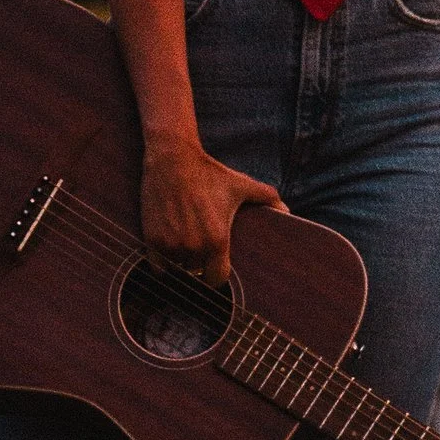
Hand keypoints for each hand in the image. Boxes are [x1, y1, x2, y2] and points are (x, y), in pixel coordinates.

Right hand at [141, 133, 284, 285]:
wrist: (173, 159)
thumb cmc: (210, 173)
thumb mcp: (241, 185)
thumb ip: (268, 198)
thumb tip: (287, 211)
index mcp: (217, 241)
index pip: (217, 280)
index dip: (216, 276)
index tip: (213, 268)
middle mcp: (194, 247)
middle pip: (196, 273)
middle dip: (198, 265)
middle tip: (198, 252)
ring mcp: (171, 245)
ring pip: (177, 270)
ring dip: (180, 264)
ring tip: (184, 247)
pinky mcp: (152, 239)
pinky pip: (158, 267)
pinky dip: (162, 263)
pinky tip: (168, 251)